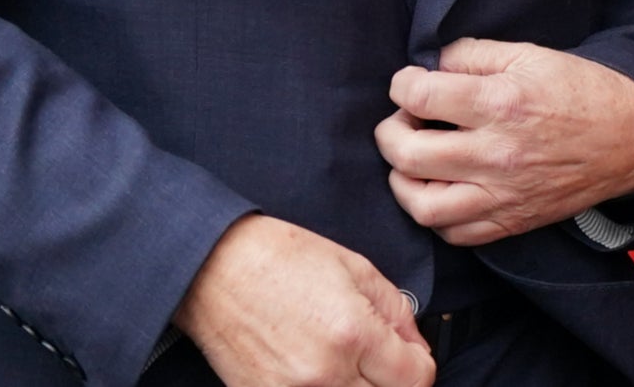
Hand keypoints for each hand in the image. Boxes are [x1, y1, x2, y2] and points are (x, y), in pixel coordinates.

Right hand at [175, 215, 432, 386]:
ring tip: (350, 367)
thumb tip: (417, 346)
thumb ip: (396, 311)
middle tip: (381, 362)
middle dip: (393, 381)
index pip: (416, 378)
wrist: (214, 269)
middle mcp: (326, 375)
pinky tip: (321, 375)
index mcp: (353, 334)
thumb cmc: (282, 258)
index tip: (408, 355)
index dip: (419, 364)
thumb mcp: (354, 267)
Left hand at [375, 40, 633, 247]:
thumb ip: (473, 54)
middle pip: (408, 153)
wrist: (626, 137)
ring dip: (402, 180)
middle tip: (400, 120)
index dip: (402, 85)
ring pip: (422, 205)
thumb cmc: (577, 89)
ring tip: (411, 160)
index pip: (420, 97)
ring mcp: (502, 195)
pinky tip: (439, 188)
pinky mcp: (510, 222)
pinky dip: (435, 213)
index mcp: (500, 104)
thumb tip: (432, 65)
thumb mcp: (528, 53)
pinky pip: (454, 234)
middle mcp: (496, 154)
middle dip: (389, 132)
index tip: (407, 83)